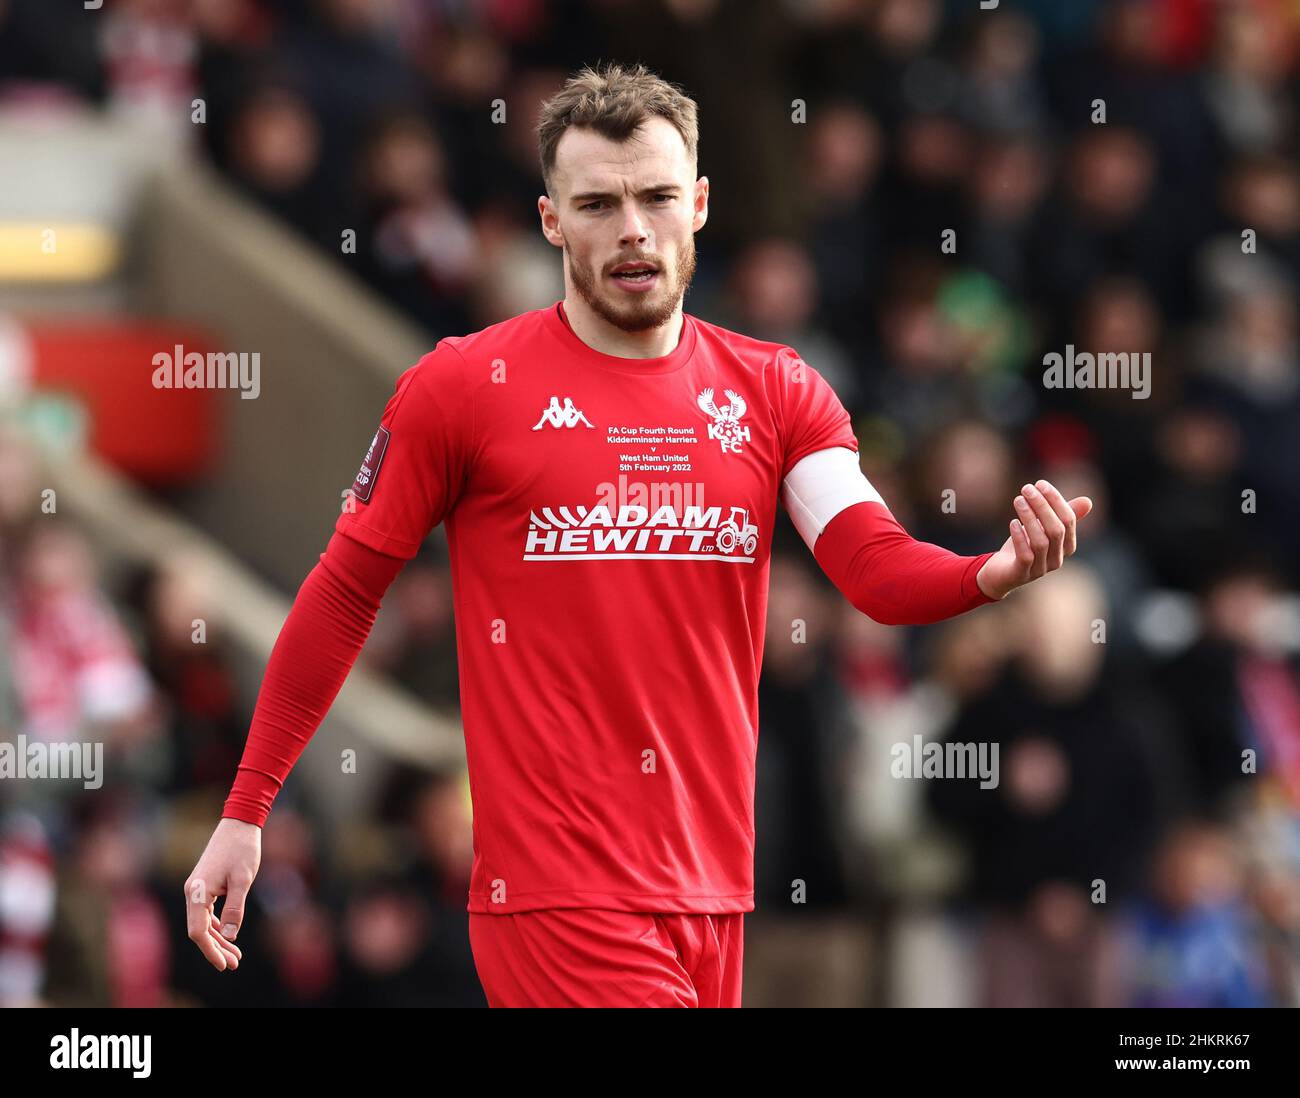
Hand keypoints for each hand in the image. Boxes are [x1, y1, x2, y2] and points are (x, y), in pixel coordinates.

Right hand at [184, 817, 261, 970]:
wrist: (239, 823)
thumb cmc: (242, 849)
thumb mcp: (243, 880)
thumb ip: (235, 909)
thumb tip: (229, 935)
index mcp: (197, 892)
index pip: (198, 931)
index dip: (211, 950)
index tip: (225, 964)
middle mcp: (192, 892)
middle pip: (199, 930)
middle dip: (216, 948)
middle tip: (235, 963)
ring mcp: (197, 889)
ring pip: (203, 923)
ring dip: (218, 939)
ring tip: (236, 955)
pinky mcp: (205, 885)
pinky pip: (206, 913)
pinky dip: (217, 925)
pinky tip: (228, 935)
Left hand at [976, 479, 1092, 600]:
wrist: (1000, 572)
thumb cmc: (1025, 545)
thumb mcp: (1042, 527)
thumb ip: (1061, 514)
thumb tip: (1088, 501)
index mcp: (1066, 546)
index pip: (1068, 520)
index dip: (1056, 500)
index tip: (1040, 483)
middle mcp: (1057, 559)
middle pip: (1056, 530)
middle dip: (1042, 506)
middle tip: (1027, 489)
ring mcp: (1040, 569)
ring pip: (1041, 542)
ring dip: (1029, 518)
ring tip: (1018, 500)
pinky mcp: (1021, 574)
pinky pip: (1026, 556)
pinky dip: (1019, 538)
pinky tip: (1012, 522)